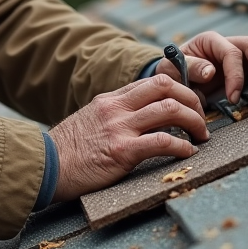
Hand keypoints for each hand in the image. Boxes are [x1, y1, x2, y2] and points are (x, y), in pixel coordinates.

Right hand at [48, 74, 207, 202]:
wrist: (46, 167)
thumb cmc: (67, 151)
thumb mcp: (90, 121)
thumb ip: (113, 115)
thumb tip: (138, 120)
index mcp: (111, 99)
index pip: (154, 81)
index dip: (181, 89)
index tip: (191, 105)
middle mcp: (117, 108)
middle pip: (167, 87)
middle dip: (193, 100)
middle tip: (202, 119)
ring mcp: (119, 127)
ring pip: (170, 109)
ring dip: (194, 122)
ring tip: (201, 136)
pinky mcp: (122, 151)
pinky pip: (162, 141)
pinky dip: (181, 146)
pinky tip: (188, 154)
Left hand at [154, 32, 247, 104]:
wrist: (174, 76)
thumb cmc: (173, 72)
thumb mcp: (172, 70)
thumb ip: (189, 68)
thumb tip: (211, 71)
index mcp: (209, 40)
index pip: (231, 53)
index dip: (236, 75)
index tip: (233, 98)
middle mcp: (227, 42)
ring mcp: (239, 51)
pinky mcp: (246, 64)